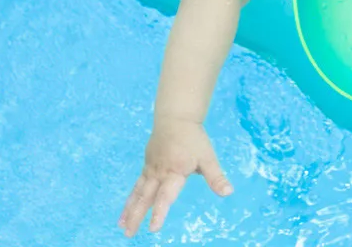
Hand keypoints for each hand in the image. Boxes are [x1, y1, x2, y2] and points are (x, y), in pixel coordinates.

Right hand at [119, 116, 232, 237]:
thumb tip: (228, 192)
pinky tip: (125, 212)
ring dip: (130, 210)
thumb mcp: (208, 157)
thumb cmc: (194, 139)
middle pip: (147, 196)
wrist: (176, 118)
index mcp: (175, 171)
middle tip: (129, 233)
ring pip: (139, 192)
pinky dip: (130, 199)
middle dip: (137, 215)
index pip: (166, 195)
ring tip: (122, 227)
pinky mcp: (147, 166)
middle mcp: (160, 172)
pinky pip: (137, 185)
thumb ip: (216, 177)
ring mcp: (151, 169)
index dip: (160, 212)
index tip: (153, 228)